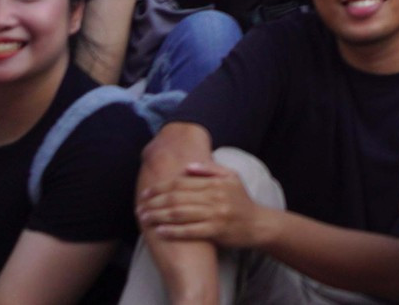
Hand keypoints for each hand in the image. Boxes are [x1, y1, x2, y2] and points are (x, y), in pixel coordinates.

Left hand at [137, 159, 272, 247]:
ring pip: (180, 214)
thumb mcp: (232, 178)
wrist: (258, 224)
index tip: (146, 193)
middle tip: (139, 207)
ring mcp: (216, 214)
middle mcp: (215, 197)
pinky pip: (190, 231)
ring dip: (159, 216)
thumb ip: (211, 170)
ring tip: (144, 218)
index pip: (181, 182)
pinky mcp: (216, 231)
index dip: (160, 187)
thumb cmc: (241, 201)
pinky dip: (173, 231)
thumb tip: (187, 166)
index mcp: (216, 182)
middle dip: (155, 203)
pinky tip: (160, 231)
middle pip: (177, 198)